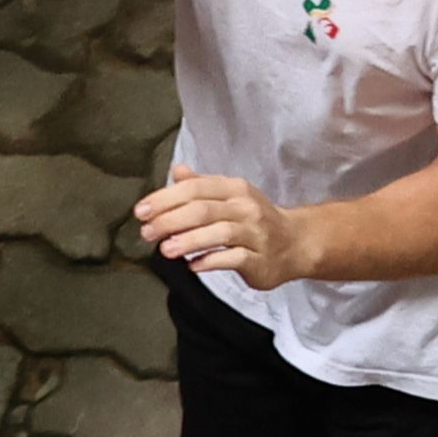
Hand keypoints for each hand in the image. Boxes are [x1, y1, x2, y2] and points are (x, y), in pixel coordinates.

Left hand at [136, 165, 314, 286]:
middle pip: (203, 210)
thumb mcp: (232, 196)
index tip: (141, 212)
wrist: (297, 243)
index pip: (195, 189)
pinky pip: (234, 259)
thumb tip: (177, 170)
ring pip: (219, 234)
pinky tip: (192, 266)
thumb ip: (202, 184)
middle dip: (170, 221)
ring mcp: (256, 234)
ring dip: (188, 241)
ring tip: (165, 250)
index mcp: (236, 189)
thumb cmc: (256, 220)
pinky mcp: (261, 260)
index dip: (165, 199)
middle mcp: (247, 208)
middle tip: (147, 233)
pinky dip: (210, 261)